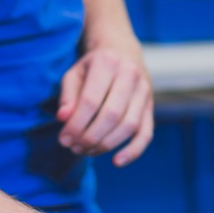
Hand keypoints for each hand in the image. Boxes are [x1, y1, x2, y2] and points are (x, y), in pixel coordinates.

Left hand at [56, 48, 154, 165]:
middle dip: (90, 137)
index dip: (76, 123)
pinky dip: (133, 151)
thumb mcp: (74, 73)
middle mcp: (130, 74)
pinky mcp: (151, 106)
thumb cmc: (93, 66)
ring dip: (106, 144)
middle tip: (74, 147)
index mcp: (107, 62)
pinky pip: (146, 133)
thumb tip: (63, 118)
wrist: (121, 51)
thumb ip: (67, 95)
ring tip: (87, 151)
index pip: (91, 100)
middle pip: (111, 115)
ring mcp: (144, 91)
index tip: (63, 139)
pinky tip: (117, 161)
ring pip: (129, 125)